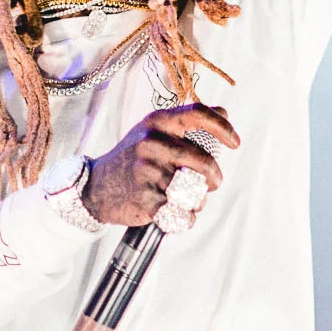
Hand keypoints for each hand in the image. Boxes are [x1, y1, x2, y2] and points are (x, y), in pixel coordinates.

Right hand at [81, 104, 239, 225]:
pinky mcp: (146, 199)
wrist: (96, 187)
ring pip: (194, 191)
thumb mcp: (153, 130)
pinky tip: (173, 211)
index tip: (235, 143)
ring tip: (185, 198)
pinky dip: (184, 217)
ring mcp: (147, 171)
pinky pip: (182, 213)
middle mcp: (151, 142)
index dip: (223, 128)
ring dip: (197, 200)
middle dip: (214, 178)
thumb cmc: (132, 158)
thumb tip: (224, 113)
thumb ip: (186, 122)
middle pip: (204, 161)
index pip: (197, 114)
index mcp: (157, 122)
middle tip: (212, 183)